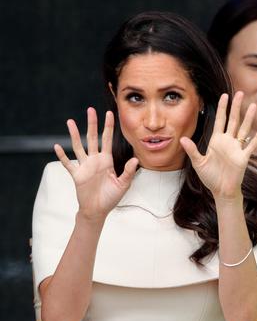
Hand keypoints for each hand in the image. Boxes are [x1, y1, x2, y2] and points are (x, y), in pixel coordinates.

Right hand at [55, 107, 138, 221]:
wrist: (98, 210)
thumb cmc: (111, 198)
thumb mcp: (123, 185)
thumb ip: (128, 172)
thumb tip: (135, 160)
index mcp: (107, 161)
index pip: (108, 140)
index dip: (108, 127)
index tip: (109, 113)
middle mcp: (95, 160)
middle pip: (93, 138)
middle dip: (92, 124)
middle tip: (90, 110)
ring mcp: (85, 167)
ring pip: (78, 147)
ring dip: (74, 135)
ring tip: (70, 121)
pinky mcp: (77, 175)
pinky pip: (68, 164)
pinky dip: (62, 156)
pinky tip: (57, 146)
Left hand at [180, 92, 256, 200]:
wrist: (221, 191)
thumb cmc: (210, 177)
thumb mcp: (198, 163)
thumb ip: (192, 150)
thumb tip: (182, 139)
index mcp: (216, 141)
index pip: (220, 120)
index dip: (222, 108)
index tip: (224, 95)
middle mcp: (228, 142)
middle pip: (233, 120)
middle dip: (236, 107)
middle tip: (240, 93)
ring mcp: (237, 149)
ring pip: (244, 129)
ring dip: (248, 118)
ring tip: (253, 105)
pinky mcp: (243, 158)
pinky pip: (251, 145)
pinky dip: (256, 137)